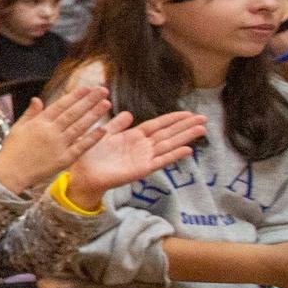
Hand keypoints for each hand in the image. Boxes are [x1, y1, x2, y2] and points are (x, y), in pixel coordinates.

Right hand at [0, 84, 112, 193]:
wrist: (10, 173)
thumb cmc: (12, 151)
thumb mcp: (17, 128)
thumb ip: (30, 113)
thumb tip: (37, 99)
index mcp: (39, 123)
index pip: (60, 105)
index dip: (75, 96)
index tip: (87, 88)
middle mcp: (50, 132)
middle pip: (73, 113)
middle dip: (89, 100)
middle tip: (103, 90)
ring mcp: (58, 145)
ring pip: (80, 127)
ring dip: (94, 115)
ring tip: (106, 104)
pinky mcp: (64, 159)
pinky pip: (81, 147)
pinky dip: (92, 138)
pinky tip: (103, 130)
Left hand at [66, 110, 206, 205]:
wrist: (84, 174)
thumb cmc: (92, 155)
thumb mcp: (105, 134)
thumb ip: (117, 124)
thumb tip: (129, 114)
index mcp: (134, 136)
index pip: (158, 125)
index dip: (173, 119)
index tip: (189, 113)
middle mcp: (142, 147)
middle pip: (168, 133)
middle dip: (185, 126)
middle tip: (204, 118)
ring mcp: (144, 158)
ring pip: (168, 145)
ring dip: (185, 137)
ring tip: (202, 130)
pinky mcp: (141, 169)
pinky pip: (160, 161)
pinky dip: (174, 155)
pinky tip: (188, 150)